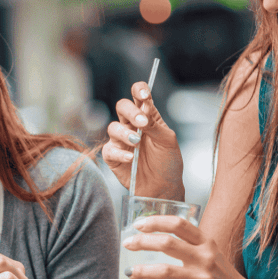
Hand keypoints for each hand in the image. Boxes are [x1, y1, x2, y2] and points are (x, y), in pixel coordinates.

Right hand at [101, 81, 184, 199]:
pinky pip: (109, 150)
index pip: (139, 96)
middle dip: (130, 111)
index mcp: (147, 117)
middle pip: (121, 107)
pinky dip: (119, 153)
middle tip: (142, 122)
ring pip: (113, 127)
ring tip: (137, 142)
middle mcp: (132, 126)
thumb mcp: (167, 141)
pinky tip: (131, 158)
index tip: (144, 94)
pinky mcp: (113, 157)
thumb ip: (155, 124)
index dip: (139, 90)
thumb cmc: (168, 163)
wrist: (164, 188)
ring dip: (124, 133)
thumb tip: (144, 107)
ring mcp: (121, 141)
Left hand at [122, 215, 276, 278]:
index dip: (156, 221)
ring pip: (165, 271)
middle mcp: (204, 258)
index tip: (138, 224)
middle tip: (127, 244)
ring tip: (129, 271)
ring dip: (142, 270)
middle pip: (168, 243)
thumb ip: (190, 244)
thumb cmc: (221, 277)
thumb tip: (157, 234)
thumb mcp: (210, 253)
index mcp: (206, 243)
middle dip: (142, 242)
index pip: (179, 224)